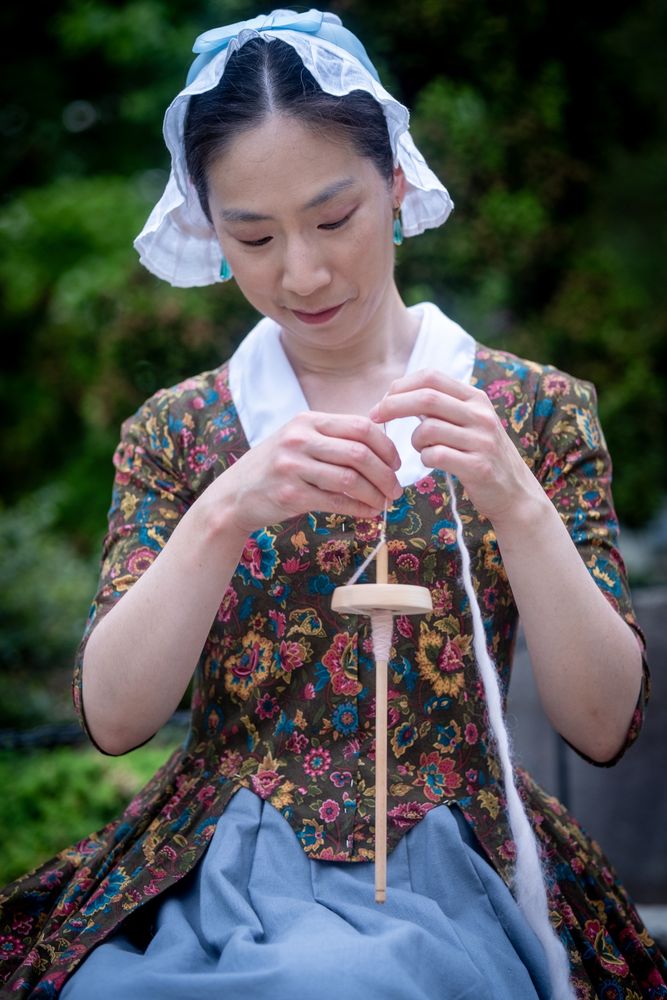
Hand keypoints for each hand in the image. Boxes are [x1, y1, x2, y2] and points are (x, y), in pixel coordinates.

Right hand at [207, 410, 402, 535]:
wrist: (234, 496)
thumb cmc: (275, 469)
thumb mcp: (299, 441)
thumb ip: (333, 439)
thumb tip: (382, 447)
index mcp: (307, 420)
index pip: (361, 427)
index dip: (386, 446)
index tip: (396, 464)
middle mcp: (299, 438)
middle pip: (360, 452)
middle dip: (386, 474)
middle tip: (395, 490)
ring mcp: (292, 466)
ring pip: (351, 478)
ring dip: (375, 494)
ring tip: (383, 503)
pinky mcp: (290, 494)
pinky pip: (336, 501)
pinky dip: (358, 508)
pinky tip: (367, 512)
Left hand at [369, 369, 539, 523]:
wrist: (514, 492)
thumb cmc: (480, 455)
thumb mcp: (468, 422)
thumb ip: (441, 407)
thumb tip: (398, 392)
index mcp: (476, 398)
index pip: (431, 377)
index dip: (401, 385)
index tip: (383, 399)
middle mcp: (481, 415)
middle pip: (426, 398)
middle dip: (393, 405)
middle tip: (375, 416)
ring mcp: (482, 441)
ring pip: (427, 429)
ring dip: (413, 440)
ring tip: (420, 448)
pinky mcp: (479, 467)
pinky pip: (435, 456)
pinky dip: (424, 458)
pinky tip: (431, 462)